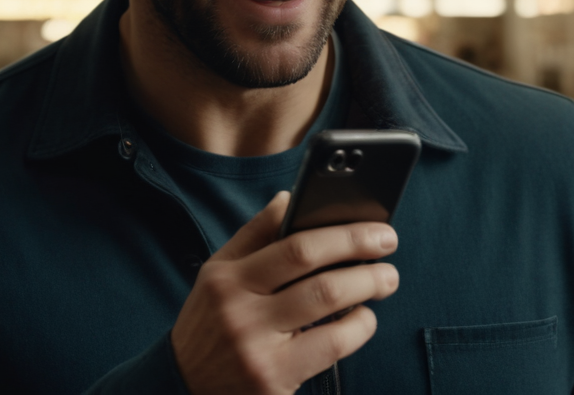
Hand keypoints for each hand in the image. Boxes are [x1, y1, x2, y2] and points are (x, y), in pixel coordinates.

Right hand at [170, 191, 400, 394]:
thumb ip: (254, 235)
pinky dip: (358, 327)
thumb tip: (289, 197)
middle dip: (364, 258)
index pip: (294, 246)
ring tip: (385, 280)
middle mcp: (240, 313)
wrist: (184, 386)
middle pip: (318, 278)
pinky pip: (332, 347)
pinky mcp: (274, 381)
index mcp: (227, 280)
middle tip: (389, 247)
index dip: (343, 234)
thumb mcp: (218, 274)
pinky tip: (364, 318)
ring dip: (368, 288)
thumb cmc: (211, 322)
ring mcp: (258, 351)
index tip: (374, 226)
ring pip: (328, 309)